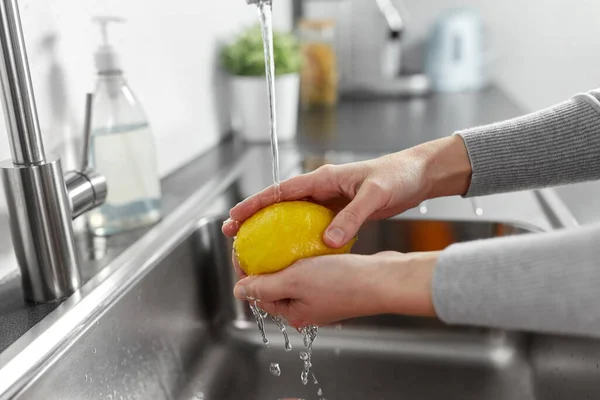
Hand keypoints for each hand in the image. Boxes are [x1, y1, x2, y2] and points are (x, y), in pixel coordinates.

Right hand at [222, 136, 470, 247]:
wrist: (418, 176)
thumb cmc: (398, 176)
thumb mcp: (375, 195)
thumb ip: (352, 217)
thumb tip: (328, 243)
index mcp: (323, 178)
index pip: (280, 191)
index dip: (255, 204)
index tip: (234, 217)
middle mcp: (321, 188)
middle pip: (279, 205)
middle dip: (254, 219)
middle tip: (234, 237)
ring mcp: (329, 201)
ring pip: (292, 217)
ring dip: (273, 231)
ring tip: (256, 249)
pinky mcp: (339, 212)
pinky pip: (312, 227)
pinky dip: (299, 239)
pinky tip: (294, 255)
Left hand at [232, 251, 438, 327]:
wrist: (384, 280)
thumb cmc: (342, 282)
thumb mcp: (294, 281)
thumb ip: (264, 286)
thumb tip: (238, 291)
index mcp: (293, 313)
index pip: (257, 292)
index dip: (245, 270)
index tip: (241, 248)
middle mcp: (306, 308)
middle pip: (273, 284)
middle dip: (263, 262)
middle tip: (258, 238)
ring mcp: (322, 296)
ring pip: (293, 275)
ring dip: (284, 257)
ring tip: (278, 236)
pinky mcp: (336, 283)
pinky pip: (312, 268)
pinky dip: (305, 255)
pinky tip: (305, 239)